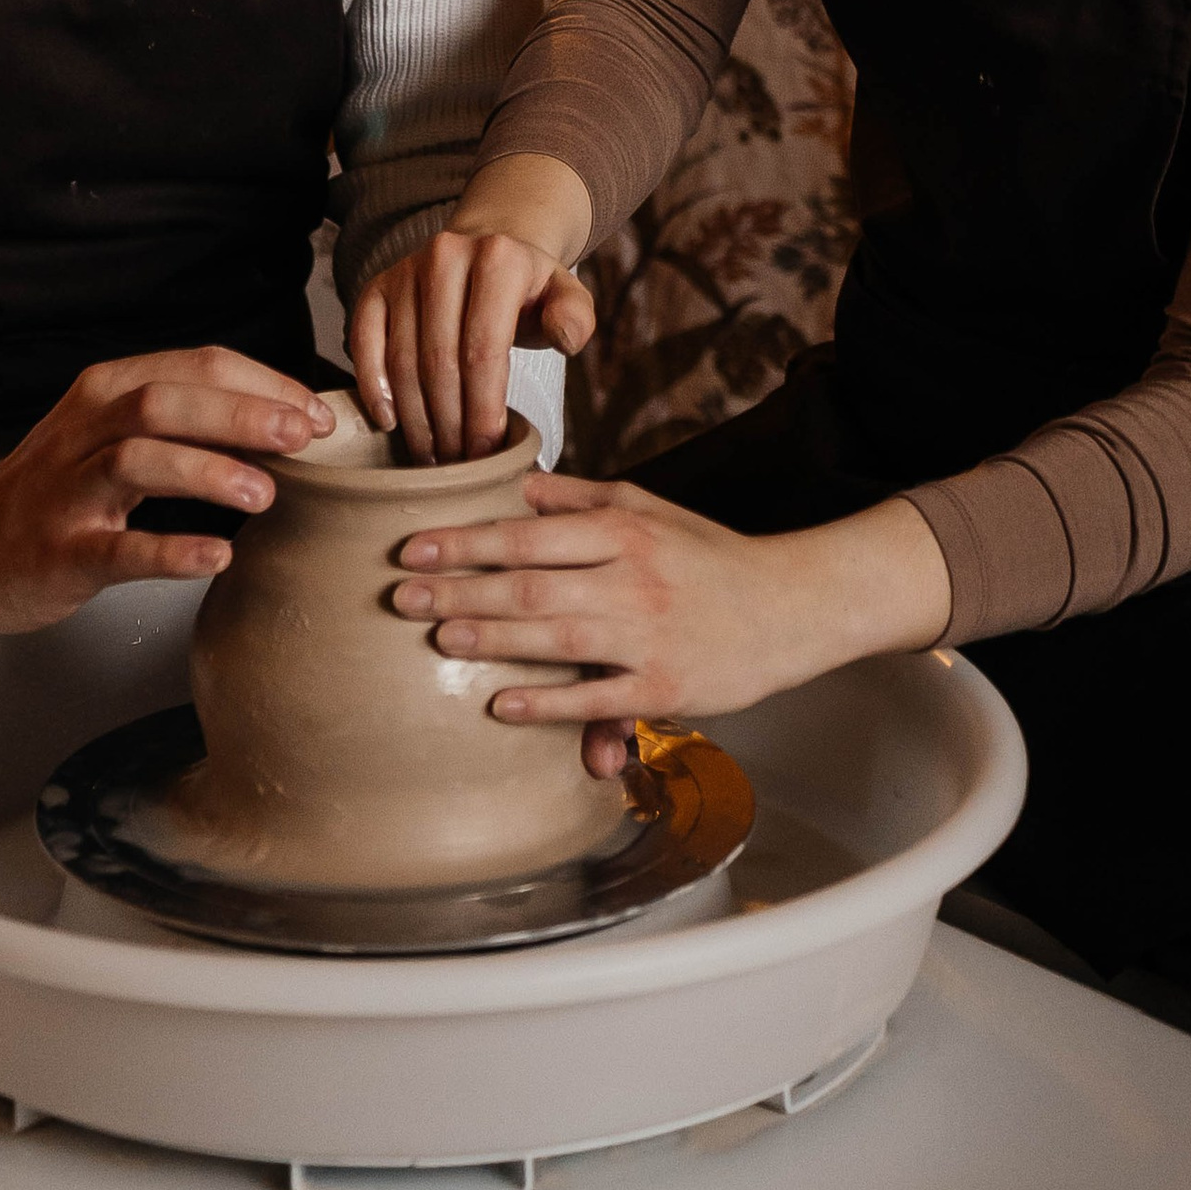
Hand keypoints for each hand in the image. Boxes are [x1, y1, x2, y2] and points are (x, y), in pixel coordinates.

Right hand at [0, 348, 332, 631]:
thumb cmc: (61, 487)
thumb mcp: (114, 432)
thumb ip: (187, 420)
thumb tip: (287, 420)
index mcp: (109, 389)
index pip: (197, 365)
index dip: (265, 384)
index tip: (319, 414)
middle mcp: (85, 428)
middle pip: (167, 400)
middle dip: (242, 412)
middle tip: (305, 438)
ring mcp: (68, 490)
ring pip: (136, 458)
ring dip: (207, 470)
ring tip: (265, 493)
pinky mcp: (58, 551)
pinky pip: (116, 549)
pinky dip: (170, 550)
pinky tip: (217, 556)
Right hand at [349, 154, 595, 460]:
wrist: (487, 249)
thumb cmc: (526, 291)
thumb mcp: (564, 298)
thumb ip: (574, 318)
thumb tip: (566, 338)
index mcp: (499, 258)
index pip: (484, 349)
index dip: (482, 409)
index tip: (486, 452)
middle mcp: (447, 255)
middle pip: (440, 360)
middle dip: (449, 422)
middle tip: (458, 463)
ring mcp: (406, 269)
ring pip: (403, 359)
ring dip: (416, 417)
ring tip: (433, 455)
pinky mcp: (377, 286)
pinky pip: (364, 342)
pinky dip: (372, 386)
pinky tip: (388, 421)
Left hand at [388, 476, 952, 778]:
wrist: (790, 607)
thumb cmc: (710, 556)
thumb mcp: (649, 507)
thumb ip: (580, 498)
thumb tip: (516, 485)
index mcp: (623, 530)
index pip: (528, 532)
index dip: (465, 541)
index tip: (411, 548)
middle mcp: (631, 579)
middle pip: (531, 585)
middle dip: (460, 591)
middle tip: (400, 597)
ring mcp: (648, 637)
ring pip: (556, 638)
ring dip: (492, 638)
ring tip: (438, 638)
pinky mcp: (665, 690)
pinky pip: (597, 699)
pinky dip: (548, 704)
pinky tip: (502, 704)